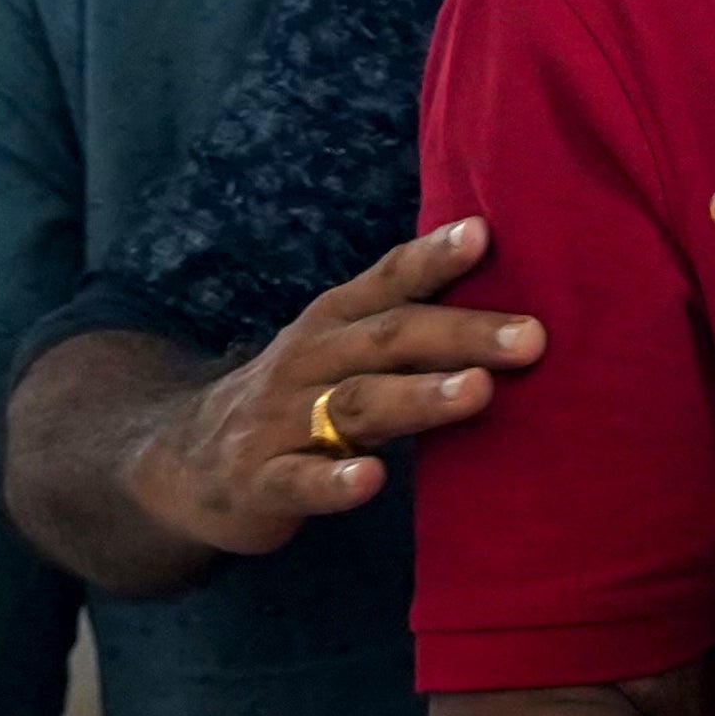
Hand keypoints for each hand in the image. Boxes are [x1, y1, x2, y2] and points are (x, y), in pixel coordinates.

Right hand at [129, 219, 541, 555]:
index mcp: (333, 324)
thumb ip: (407, 328)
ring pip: (353, 404)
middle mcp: (308, 361)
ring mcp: (280, 421)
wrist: (182, 461)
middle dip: (460, 335)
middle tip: (532, 337)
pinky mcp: (261, 482)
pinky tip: (371, 479)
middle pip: (387, 339)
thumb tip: (507, 301)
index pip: (387, 282)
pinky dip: (334, 480)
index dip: (431, 257)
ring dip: (417, 396)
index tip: (484, 233)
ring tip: (476, 390)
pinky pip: (298, 480)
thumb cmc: (295, 399)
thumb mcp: (340, 351)